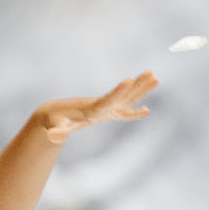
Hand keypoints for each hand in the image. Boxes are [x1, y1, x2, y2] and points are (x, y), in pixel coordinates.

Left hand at [38, 72, 158, 144]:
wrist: (55, 114)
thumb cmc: (55, 122)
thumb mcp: (56, 127)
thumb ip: (57, 132)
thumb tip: (53, 136)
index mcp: (92, 109)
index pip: (108, 100)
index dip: (118, 92)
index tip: (128, 80)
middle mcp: (102, 106)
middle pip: (123, 96)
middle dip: (137, 86)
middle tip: (150, 73)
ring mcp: (106, 109)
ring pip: (127, 99)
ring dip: (141, 89)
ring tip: (155, 77)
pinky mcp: (107, 114)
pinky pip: (124, 112)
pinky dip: (134, 112)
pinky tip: (147, 111)